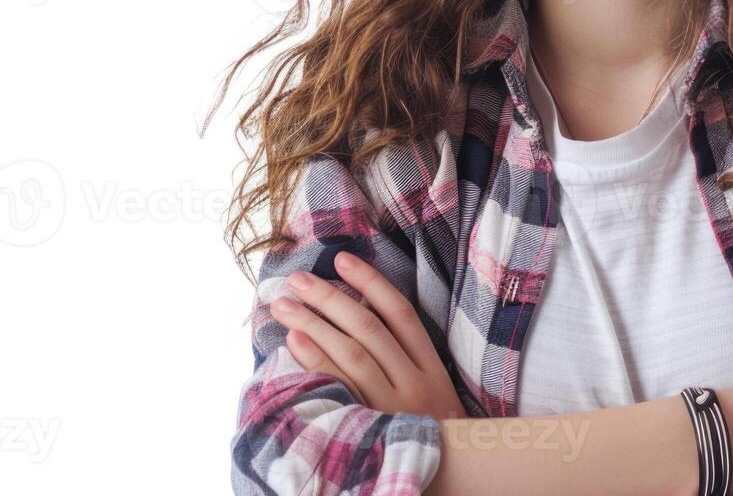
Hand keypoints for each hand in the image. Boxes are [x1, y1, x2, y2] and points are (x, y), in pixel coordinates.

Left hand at [269, 249, 465, 422]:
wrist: (449, 480)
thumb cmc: (431, 435)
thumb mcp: (432, 394)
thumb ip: (405, 359)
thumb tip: (357, 316)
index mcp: (431, 368)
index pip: (400, 314)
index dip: (371, 283)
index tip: (342, 259)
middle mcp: (414, 383)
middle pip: (369, 329)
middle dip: (331, 299)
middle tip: (298, 279)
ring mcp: (391, 406)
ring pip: (351, 354)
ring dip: (314, 324)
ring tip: (284, 305)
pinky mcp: (370, 427)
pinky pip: (339, 388)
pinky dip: (315, 361)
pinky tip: (294, 342)